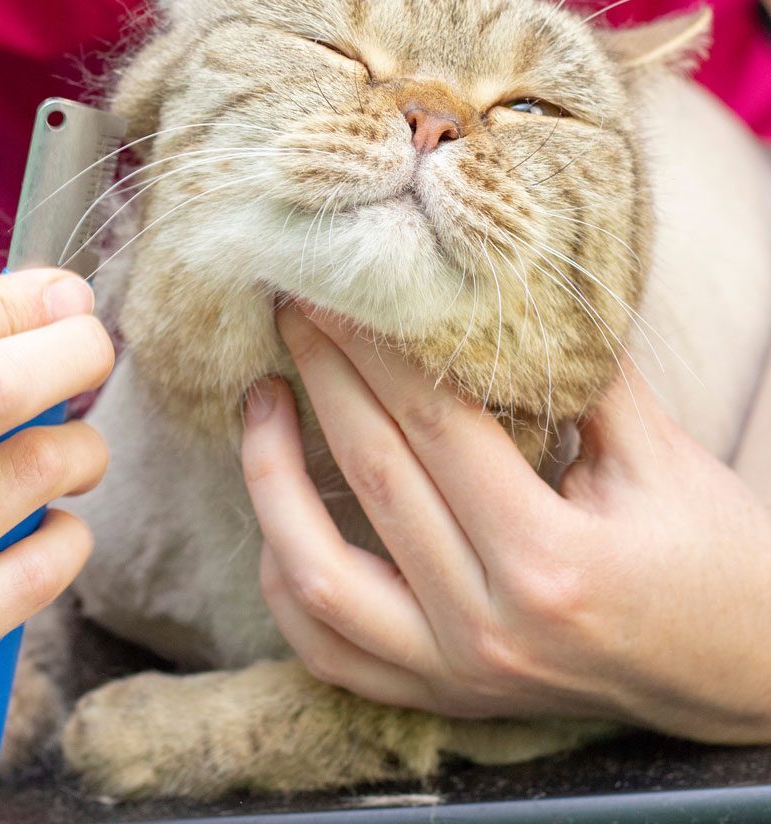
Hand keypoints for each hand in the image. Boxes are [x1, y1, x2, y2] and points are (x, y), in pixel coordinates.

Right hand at [0, 270, 113, 725]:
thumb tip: (46, 296)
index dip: (21, 302)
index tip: (60, 298)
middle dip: (75, 352)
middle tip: (92, 350)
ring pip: (30, 475)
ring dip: (82, 446)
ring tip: (73, 448)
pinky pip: (38, 573)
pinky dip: (70, 534)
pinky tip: (49, 523)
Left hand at [240, 303, 770, 741]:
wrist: (748, 682)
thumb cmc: (717, 562)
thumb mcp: (662, 457)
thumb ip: (580, 374)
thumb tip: (499, 294)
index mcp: (552, 560)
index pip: (434, 423)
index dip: (373, 345)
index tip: (332, 287)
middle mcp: (490, 625)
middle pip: (373, 475)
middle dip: (322, 376)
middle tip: (293, 311)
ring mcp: (455, 672)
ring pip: (316, 576)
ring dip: (271, 480)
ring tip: (260, 402)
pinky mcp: (439, 695)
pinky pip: (326, 648)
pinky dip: (286, 579)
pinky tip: (278, 517)